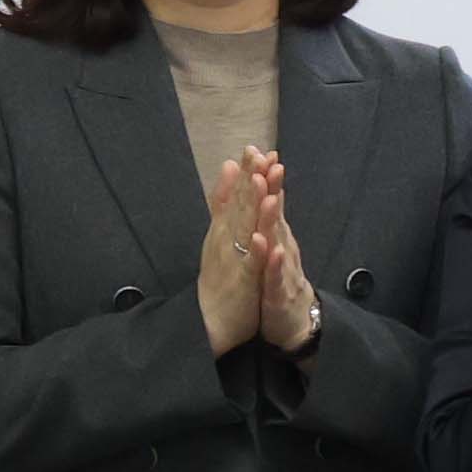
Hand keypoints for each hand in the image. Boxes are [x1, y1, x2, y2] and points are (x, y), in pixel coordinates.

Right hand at [195, 151, 265, 352]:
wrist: (211, 324)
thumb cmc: (220, 281)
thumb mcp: (222, 242)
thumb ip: (225, 210)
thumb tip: (229, 178)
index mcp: (222, 233)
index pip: (234, 197)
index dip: (245, 173)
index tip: (254, 147)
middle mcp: (223, 242)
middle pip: (237, 206)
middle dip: (247, 180)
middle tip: (257, 152)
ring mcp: (231, 262)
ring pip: (242, 231)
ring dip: (250, 207)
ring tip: (259, 182)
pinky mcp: (240, 285)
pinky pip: (248, 267)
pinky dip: (254, 252)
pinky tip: (260, 237)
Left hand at [246, 146, 318, 354]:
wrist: (295, 321)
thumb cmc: (280, 278)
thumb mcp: (273, 243)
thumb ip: (271, 216)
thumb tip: (268, 184)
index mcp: (276, 235)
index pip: (270, 202)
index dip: (266, 178)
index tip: (260, 151)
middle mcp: (283, 246)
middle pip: (276, 215)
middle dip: (271, 190)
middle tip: (267, 164)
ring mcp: (283, 269)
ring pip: (279, 242)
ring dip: (274, 220)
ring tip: (270, 198)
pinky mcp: (280, 292)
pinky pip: (275, 276)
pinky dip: (273, 262)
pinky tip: (271, 248)